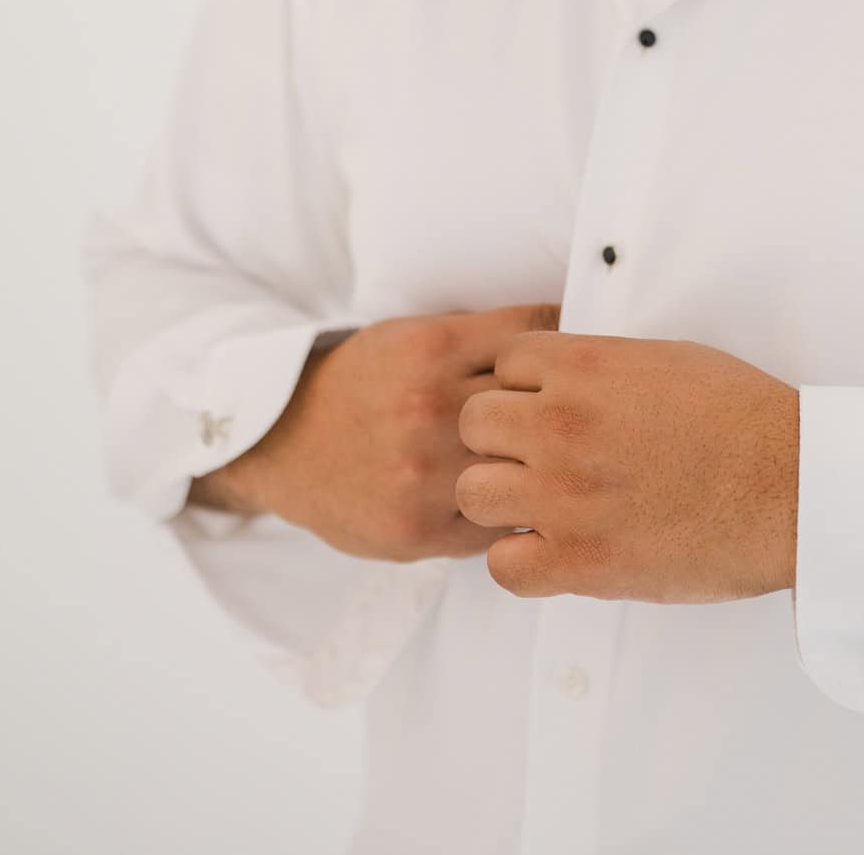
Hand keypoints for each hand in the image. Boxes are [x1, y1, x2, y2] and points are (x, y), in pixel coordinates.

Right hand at [228, 302, 563, 561]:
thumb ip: (475, 339)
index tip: (578, 360)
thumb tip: (557, 334)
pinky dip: (510, 516)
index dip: (562, 345)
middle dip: (559, 412)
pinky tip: (515, 505)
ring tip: (557, 469)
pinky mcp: (418, 529)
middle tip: (578, 418)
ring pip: (520, 471)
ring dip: (540, 471)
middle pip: (535, 404)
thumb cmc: (360, 383)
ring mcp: (424, 474)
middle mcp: (430, 408)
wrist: (285, 441)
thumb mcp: (409, 335)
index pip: (533, 334)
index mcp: (432, 348)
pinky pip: (495, 526)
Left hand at [455, 332, 799, 603]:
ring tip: (542, 504)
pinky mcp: (581, 562)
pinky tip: (555, 551)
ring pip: (472, 491)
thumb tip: (562, 376)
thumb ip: (598, 366)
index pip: (502, 363)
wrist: (790, 485)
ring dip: (502, 497)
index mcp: (585, 365)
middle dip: (501, 438)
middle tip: (538, 456)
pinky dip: (521, 561)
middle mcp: (562, 424)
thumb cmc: (741, 417)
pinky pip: (501, 565)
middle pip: (473, 423)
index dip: (522, 386)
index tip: (547, 405)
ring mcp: (565, 495)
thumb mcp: (663, 358)